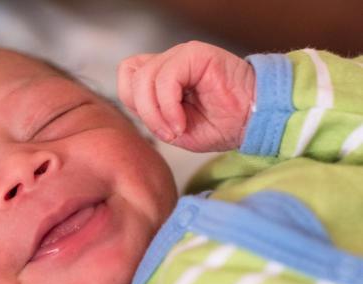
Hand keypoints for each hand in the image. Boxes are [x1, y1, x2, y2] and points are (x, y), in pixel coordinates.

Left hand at [118, 41, 255, 151]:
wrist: (252, 122)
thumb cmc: (219, 125)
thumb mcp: (173, 128)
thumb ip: (151, 115)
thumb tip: (137, 108)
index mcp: (161, 76)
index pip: (127, 79)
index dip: (135, 105)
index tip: (158, 127)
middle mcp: (168, 62)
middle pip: (131, 78)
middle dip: (145, 112)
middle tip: (168, 132)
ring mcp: (180, 56)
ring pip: (145, 78)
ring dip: (156, 112)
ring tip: (176, 129)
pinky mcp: (194, 53)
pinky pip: (166, 78)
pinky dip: (168, 105)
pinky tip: (181, 121)